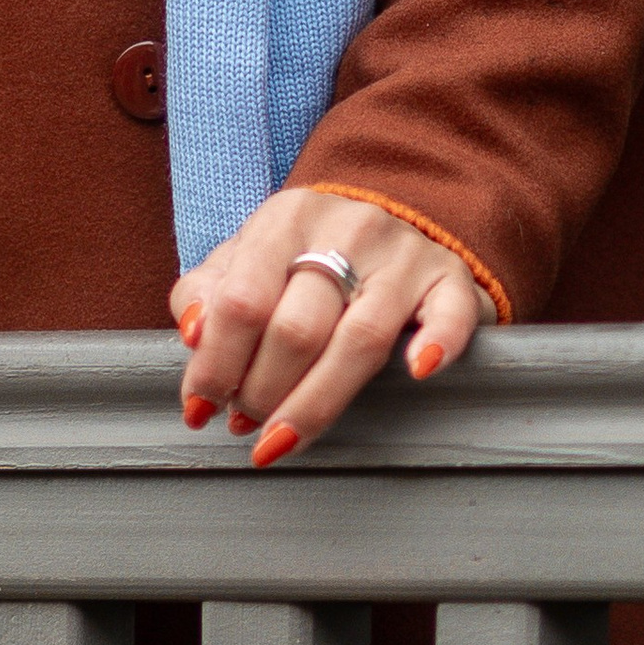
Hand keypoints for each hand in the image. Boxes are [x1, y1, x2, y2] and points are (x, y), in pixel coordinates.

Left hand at [170, 188, 495, 464]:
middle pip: (298, 327)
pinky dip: (437, 343)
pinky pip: (450, 314)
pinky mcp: (451, 277)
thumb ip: (208, 291)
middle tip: (246, 423)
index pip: (242, 298)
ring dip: (316, 402)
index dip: (216, 363)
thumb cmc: (306, 253)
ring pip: (362, 338)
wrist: (395, 206)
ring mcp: (403, 253)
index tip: (201, 407)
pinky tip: (417, 373)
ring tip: (282, 437)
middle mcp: (346, 227)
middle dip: (262, 391)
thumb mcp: (249, 256)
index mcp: (286, 218)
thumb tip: (191, 333)